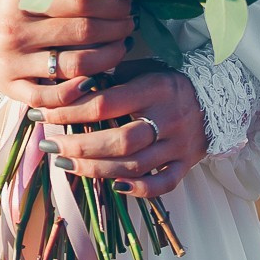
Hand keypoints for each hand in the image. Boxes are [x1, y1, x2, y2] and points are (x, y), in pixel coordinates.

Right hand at [0, 0, 135, 112]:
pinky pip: (50, 96)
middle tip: (130, 25)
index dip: (110, 4)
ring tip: (120, 48)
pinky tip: (94, 81)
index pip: (77, 1)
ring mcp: (13, 64)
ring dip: (107, 57)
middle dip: (116, 28)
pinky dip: (76, 92)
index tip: (125, 5)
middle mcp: (16, 32)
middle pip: (83, 32)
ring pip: (74, 65)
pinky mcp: (10, 88)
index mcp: (17, 0)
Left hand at [33, 69, 208, 196]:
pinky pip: (164, 184)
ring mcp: (179, 145)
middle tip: (50, 147)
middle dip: (79, 146)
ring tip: (66, 165)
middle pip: (119, 141)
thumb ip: (111, 79)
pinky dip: (138, 190)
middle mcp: (168, 118)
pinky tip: (112, 187)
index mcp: (154, 89)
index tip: (43, 114)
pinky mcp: (187, 164)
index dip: (70, 111)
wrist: (216, 96)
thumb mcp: (141, 69)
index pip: (105, 104)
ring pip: (135, 166)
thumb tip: (67, 87)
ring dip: (96, 169)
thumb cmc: (166, 82)